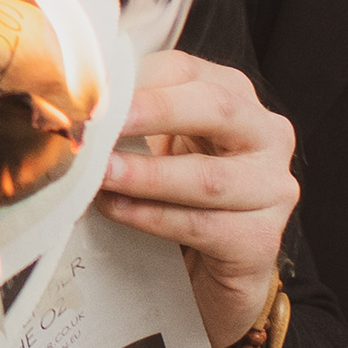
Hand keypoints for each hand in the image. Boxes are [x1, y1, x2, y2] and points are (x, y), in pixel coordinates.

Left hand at [93, 48, 298, 347]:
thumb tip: (75, 108)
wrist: (206, 276)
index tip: (91, 91)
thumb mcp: (154, 149)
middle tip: (101, 123)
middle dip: (152, 112)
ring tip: (100, 175)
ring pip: (208, 176)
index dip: (137, 80)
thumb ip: (130, 123)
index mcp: (236, 98)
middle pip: (215, 108)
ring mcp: (272, 188)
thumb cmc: (176, 200)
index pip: (187, 72)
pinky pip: (203, 225)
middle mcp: (266, 136)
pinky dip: (154, 217)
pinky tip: (118, 211)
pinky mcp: (262, 239)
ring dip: (146, 175)